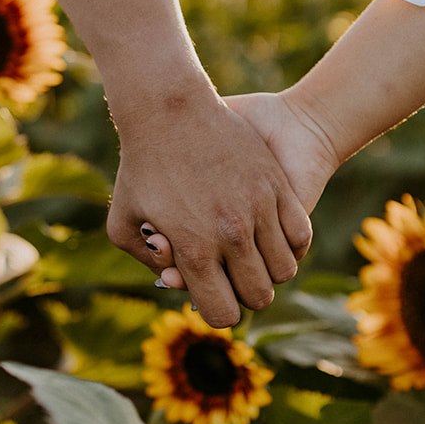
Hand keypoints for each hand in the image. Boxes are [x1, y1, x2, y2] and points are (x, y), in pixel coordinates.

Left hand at [107, 83, 312, 326]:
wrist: (170, 109)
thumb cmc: (141, 167)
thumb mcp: (124, 221)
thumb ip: (147, 262)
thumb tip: (175, 283)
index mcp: (193, 251)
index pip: (222, 314)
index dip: (218, 312)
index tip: (213, 296)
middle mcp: (231, 235)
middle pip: (259, 297)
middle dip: (246, 295)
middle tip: (233, 277)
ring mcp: (258, 209)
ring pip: (284, 271)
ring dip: (270, 270)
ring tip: (253, 255)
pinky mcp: (278, 187)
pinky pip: (300, 237)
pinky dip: (289, 245)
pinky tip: (271, 234)